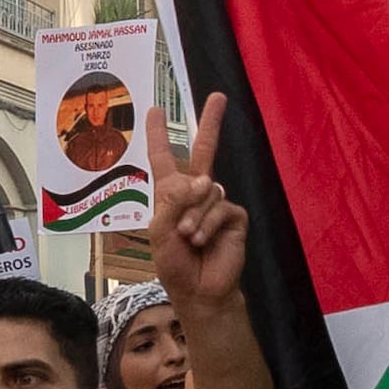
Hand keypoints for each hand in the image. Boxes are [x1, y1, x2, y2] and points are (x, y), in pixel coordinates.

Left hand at [155, 95, 244, 314]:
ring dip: (194, 216)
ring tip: (189, 239)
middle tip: (219, 97)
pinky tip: (203, 241)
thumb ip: (173, 201)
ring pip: (206, 190)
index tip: (155, 110)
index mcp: (170, 195)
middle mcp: (195, 193)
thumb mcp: (160, 231)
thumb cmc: (176, 265)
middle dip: (212, 123)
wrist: (200, 291)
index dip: (158, 135)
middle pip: (204, 150)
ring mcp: (216, 203)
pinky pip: (221, 207)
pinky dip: (208, 224)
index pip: (164, 158)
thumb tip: (204, 180)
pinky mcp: (234, 216)